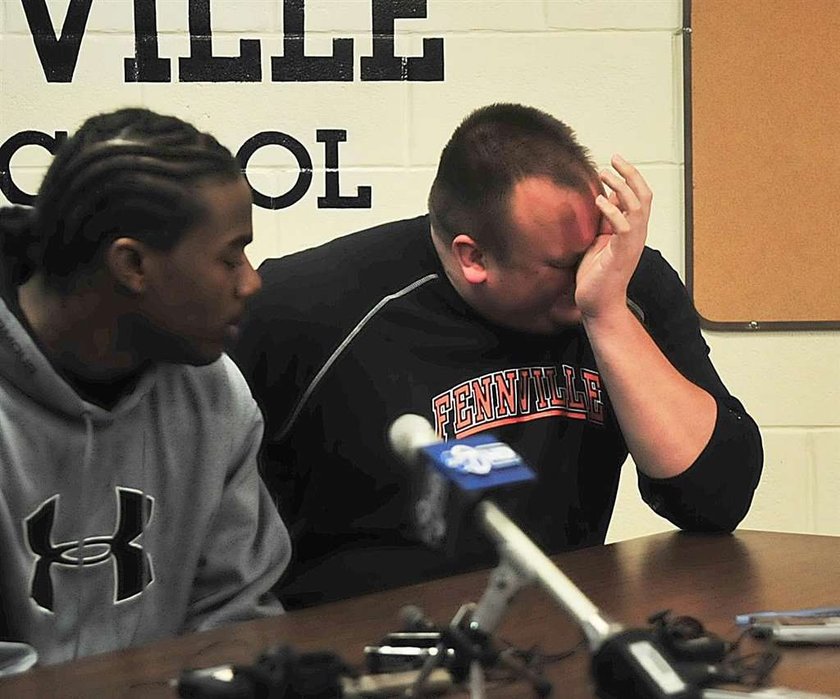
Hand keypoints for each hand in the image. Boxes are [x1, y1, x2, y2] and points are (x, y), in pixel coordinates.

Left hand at [574, 154, 651, 319]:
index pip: (639, 196)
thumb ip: (604, 222)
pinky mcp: (621, 254)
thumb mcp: (598, 242)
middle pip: (644, 196)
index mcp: (632, 230)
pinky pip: (624, 227)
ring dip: (622, 188)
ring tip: (605, 175)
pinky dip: (612, 211)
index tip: (615, 161)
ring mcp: (631, 244)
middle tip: (614, 159)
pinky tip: (599, 201)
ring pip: (637, 207)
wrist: (598, 305)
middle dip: (631, 174)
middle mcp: (637, 235)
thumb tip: (604, 199)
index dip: (630, 176)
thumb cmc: (597, 276)